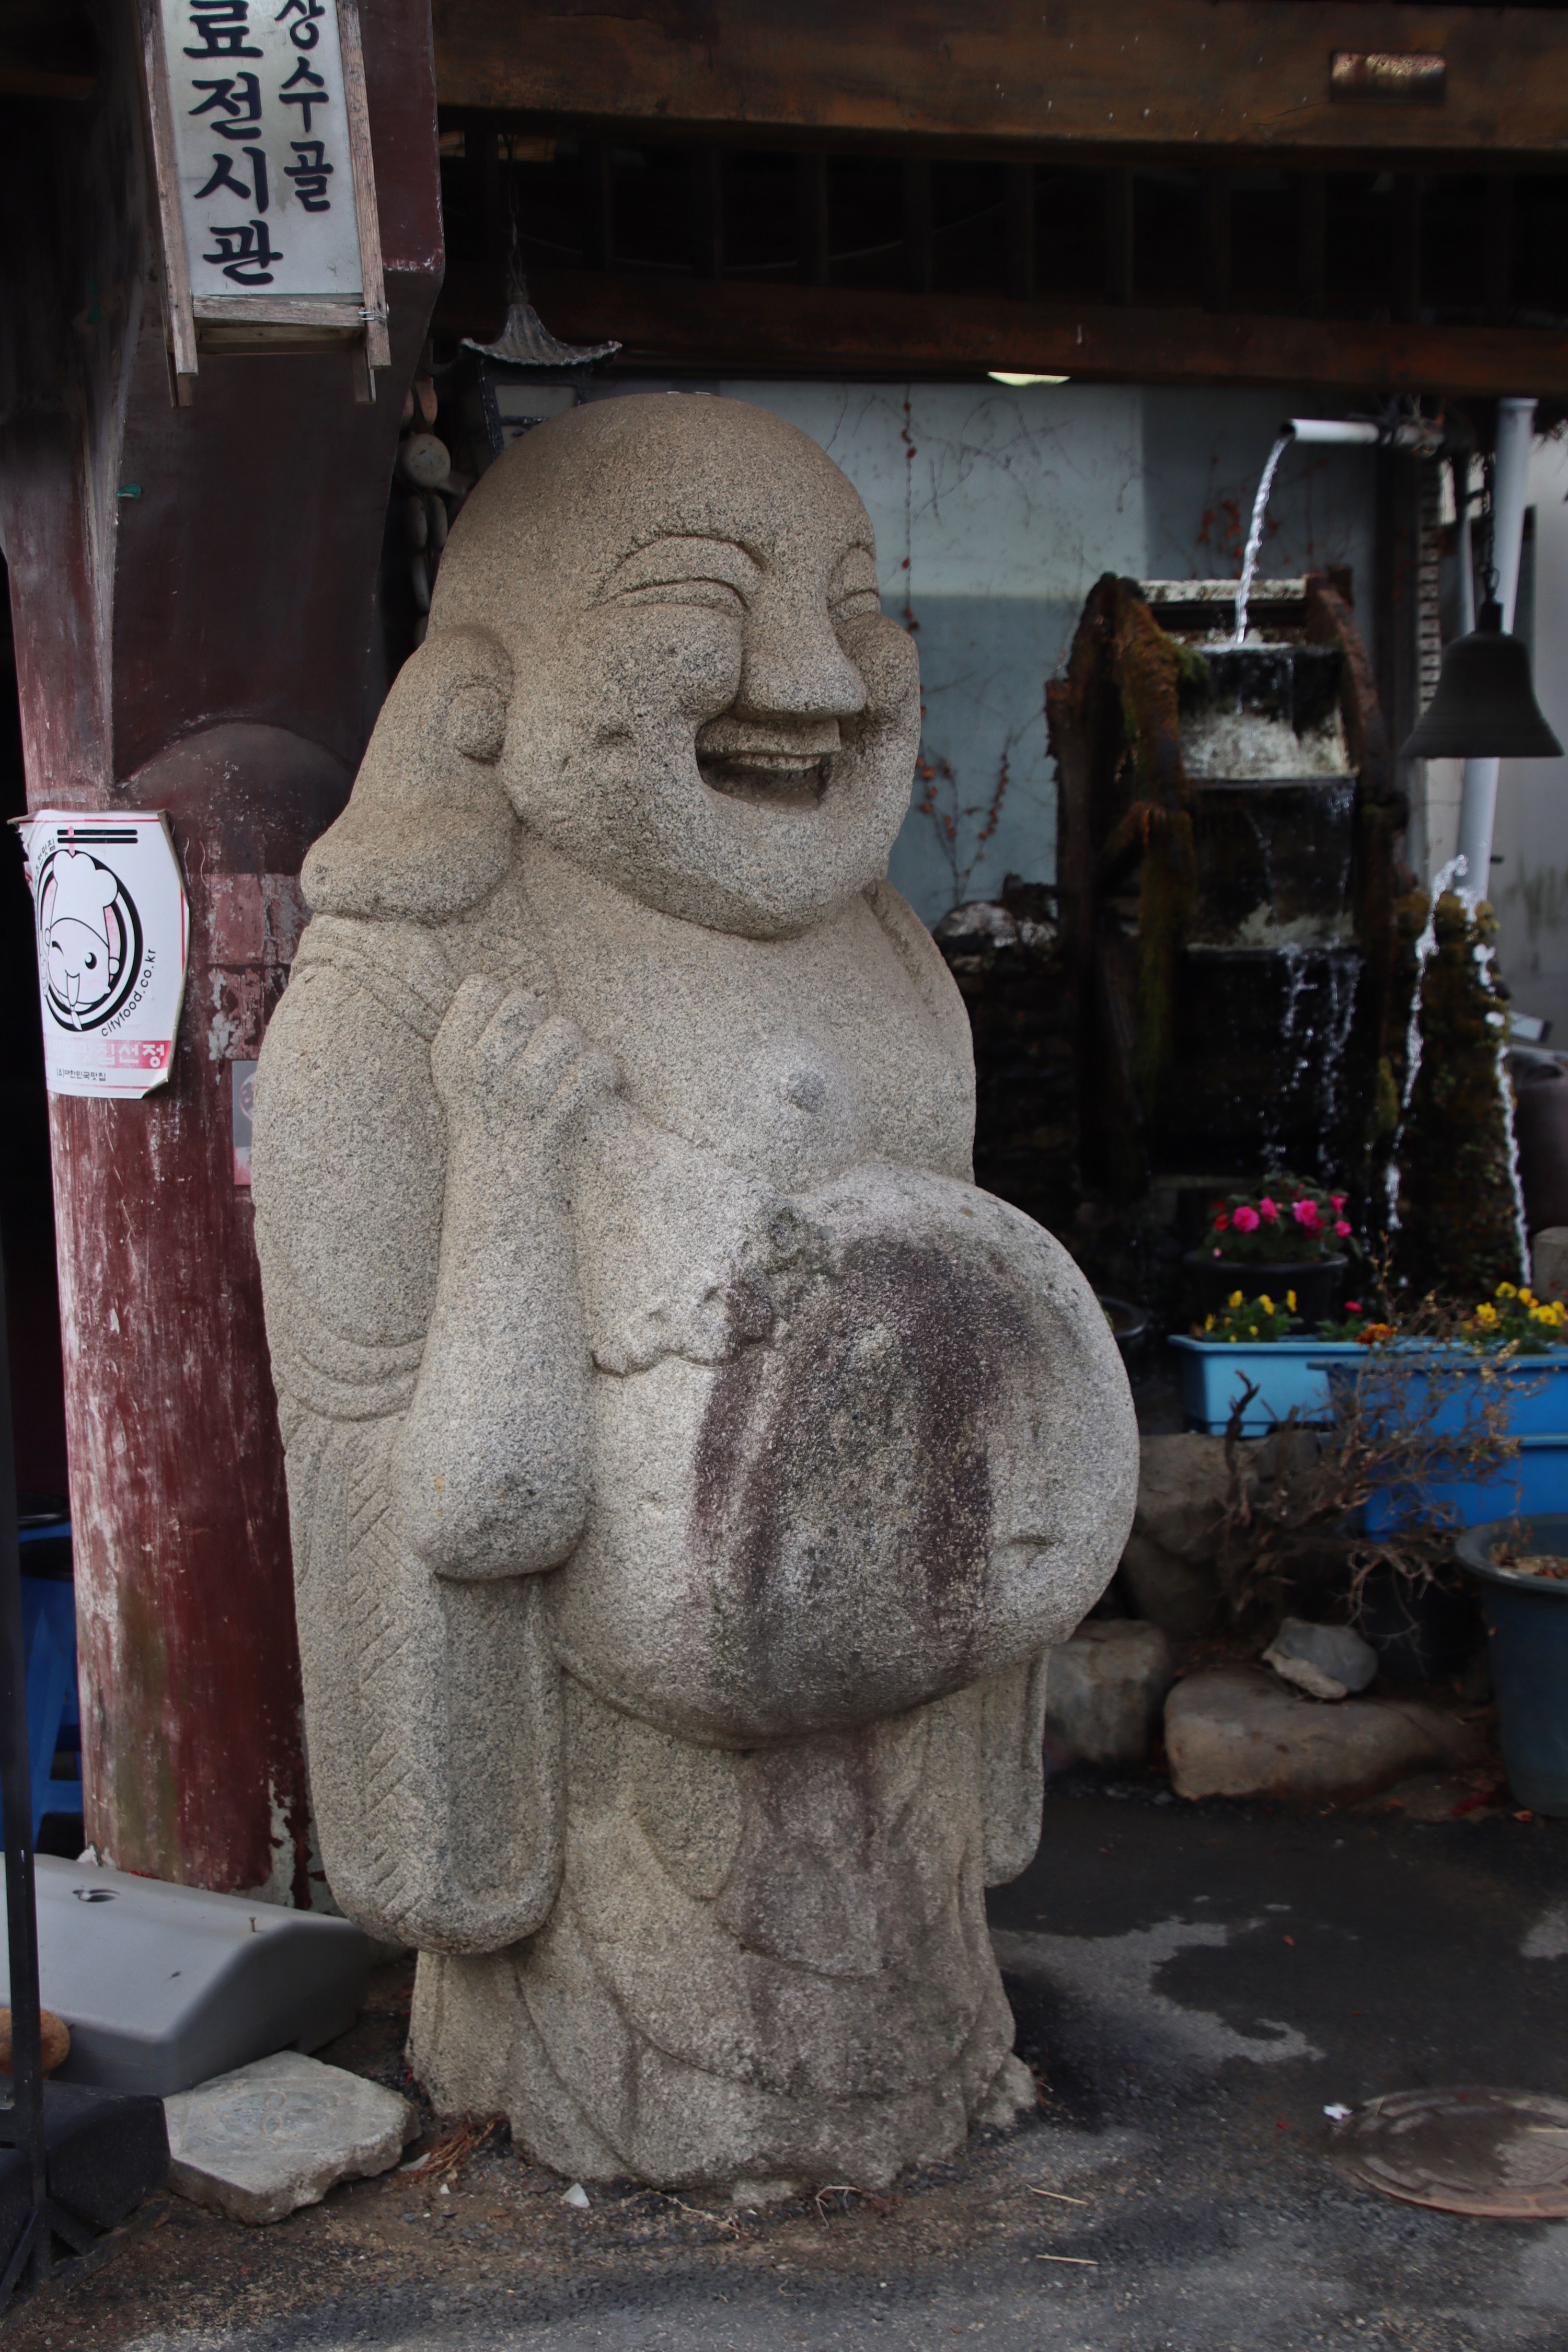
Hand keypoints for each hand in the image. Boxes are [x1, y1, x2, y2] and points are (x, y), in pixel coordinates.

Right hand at [431, 975, 618, 1143]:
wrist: (499, 1179)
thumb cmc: (483, 1110)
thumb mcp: (454, 1068)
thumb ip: (468, 1022)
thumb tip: (491, 978)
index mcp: (451, 1051)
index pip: (480, 988)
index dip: (502, 1001)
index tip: (510, 1027)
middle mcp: (481, 1068)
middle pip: (525, 1003)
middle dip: (541, 1020)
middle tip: (543, 1047)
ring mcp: (518, 1092)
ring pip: (562, 1031)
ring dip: (574, 1043)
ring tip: (570, 1062)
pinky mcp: (554, 1115)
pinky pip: (592, 1068)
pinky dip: (604, 1071)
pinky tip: (602, 1080)